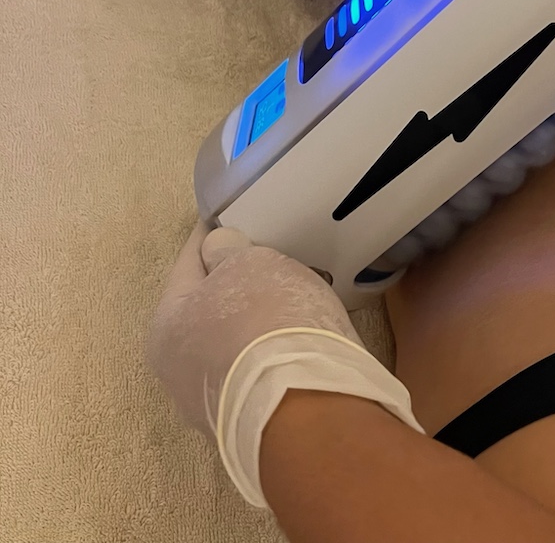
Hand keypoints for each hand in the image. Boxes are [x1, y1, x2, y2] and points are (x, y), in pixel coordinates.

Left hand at [148, 222, 422, 506]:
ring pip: (235, 342)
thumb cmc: (266, 321)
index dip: (213, 234)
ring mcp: (214, 404)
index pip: (189, 262)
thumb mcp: (249, 263)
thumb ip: (228, 251)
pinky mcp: (252, 421)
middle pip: (209, 309)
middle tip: (267, 253)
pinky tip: (302, 331)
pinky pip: (262, 366)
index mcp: (165, 325)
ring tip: (293, 292)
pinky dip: (276, 344)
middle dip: (236, 282)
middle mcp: (178, 370)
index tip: (229, 214)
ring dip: (258, 317)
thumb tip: (218, 252)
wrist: (307, 409)